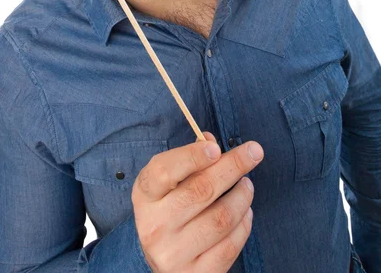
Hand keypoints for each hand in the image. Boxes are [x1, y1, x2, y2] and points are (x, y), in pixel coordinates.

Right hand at [131, 131, 263, 271]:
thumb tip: (210, 141)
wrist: (162, 259)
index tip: (216, 147)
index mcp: (145, 196)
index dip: (191, 156)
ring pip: (221, 218)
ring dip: (242, 196)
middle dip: (232, 167)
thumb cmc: (169, 209)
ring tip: (247, 185)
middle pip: (200, 190)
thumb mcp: (168, 183)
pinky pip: (230, 245)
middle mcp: (154, 225)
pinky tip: (246, 212)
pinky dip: (244, 224)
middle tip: (255, 151)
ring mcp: (173, 253)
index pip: (165, 171)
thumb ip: (188, 160)